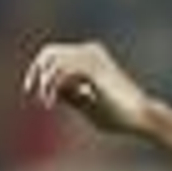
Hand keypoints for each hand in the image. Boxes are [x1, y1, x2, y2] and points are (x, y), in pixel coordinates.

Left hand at [23, 41, 151, 135]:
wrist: (141, 119)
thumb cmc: (119, 116)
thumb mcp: (86, 104)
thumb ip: (69, 94)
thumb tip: (49, 88)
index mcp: (91, 56)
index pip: (54, 54)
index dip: (38, 70)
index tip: (30, 92)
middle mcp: (91, 51)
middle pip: (50, 52)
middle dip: (36, 73)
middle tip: (30, 93)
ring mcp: (92, 57)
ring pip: (54, 61)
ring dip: (45, 83)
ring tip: (46, 103)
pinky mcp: (93, 68)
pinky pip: (61, 71)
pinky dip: (52, 86)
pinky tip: (51, 101)